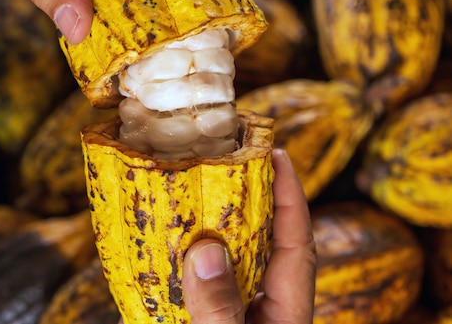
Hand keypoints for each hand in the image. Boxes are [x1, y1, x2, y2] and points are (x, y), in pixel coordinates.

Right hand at [182, 149, 316, 323]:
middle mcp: (266, 309)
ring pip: (229, 262)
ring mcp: (239, 315)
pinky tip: (166, 246)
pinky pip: (202, 284)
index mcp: (286, 313)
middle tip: (226, 163)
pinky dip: (187, 262)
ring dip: (211, 229)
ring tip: (189, 194)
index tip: (278, 156)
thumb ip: (221, 307)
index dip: (290, 196)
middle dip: (247, 201)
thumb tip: (206, 251)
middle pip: (263, 244)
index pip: (297, 244)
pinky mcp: (212, 320)